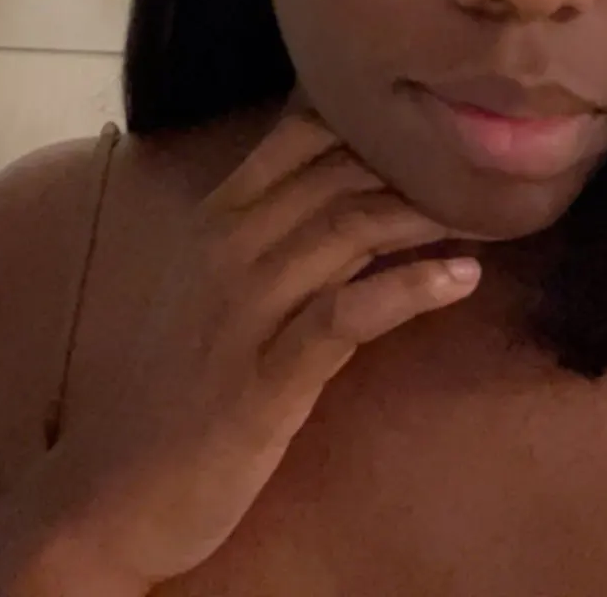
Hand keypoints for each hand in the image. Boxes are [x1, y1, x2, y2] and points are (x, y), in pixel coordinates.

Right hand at [36, 114, 479, 592]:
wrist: (116, 489)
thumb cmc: (172, 386)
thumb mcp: (214, 291)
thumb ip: (271, 237)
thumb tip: (351, 194)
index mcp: (215, 219)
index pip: (297, 134)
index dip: (370, 116)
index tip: (435, 120)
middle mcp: (227, 248)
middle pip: (336, 173)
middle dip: (415, 161)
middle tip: (484, 165)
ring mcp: (245, 310)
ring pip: (347, 229)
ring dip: (424, 214)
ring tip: (491, 212)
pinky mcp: (267, 379)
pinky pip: (347, 315)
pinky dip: (410, 289)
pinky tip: (461, 278)